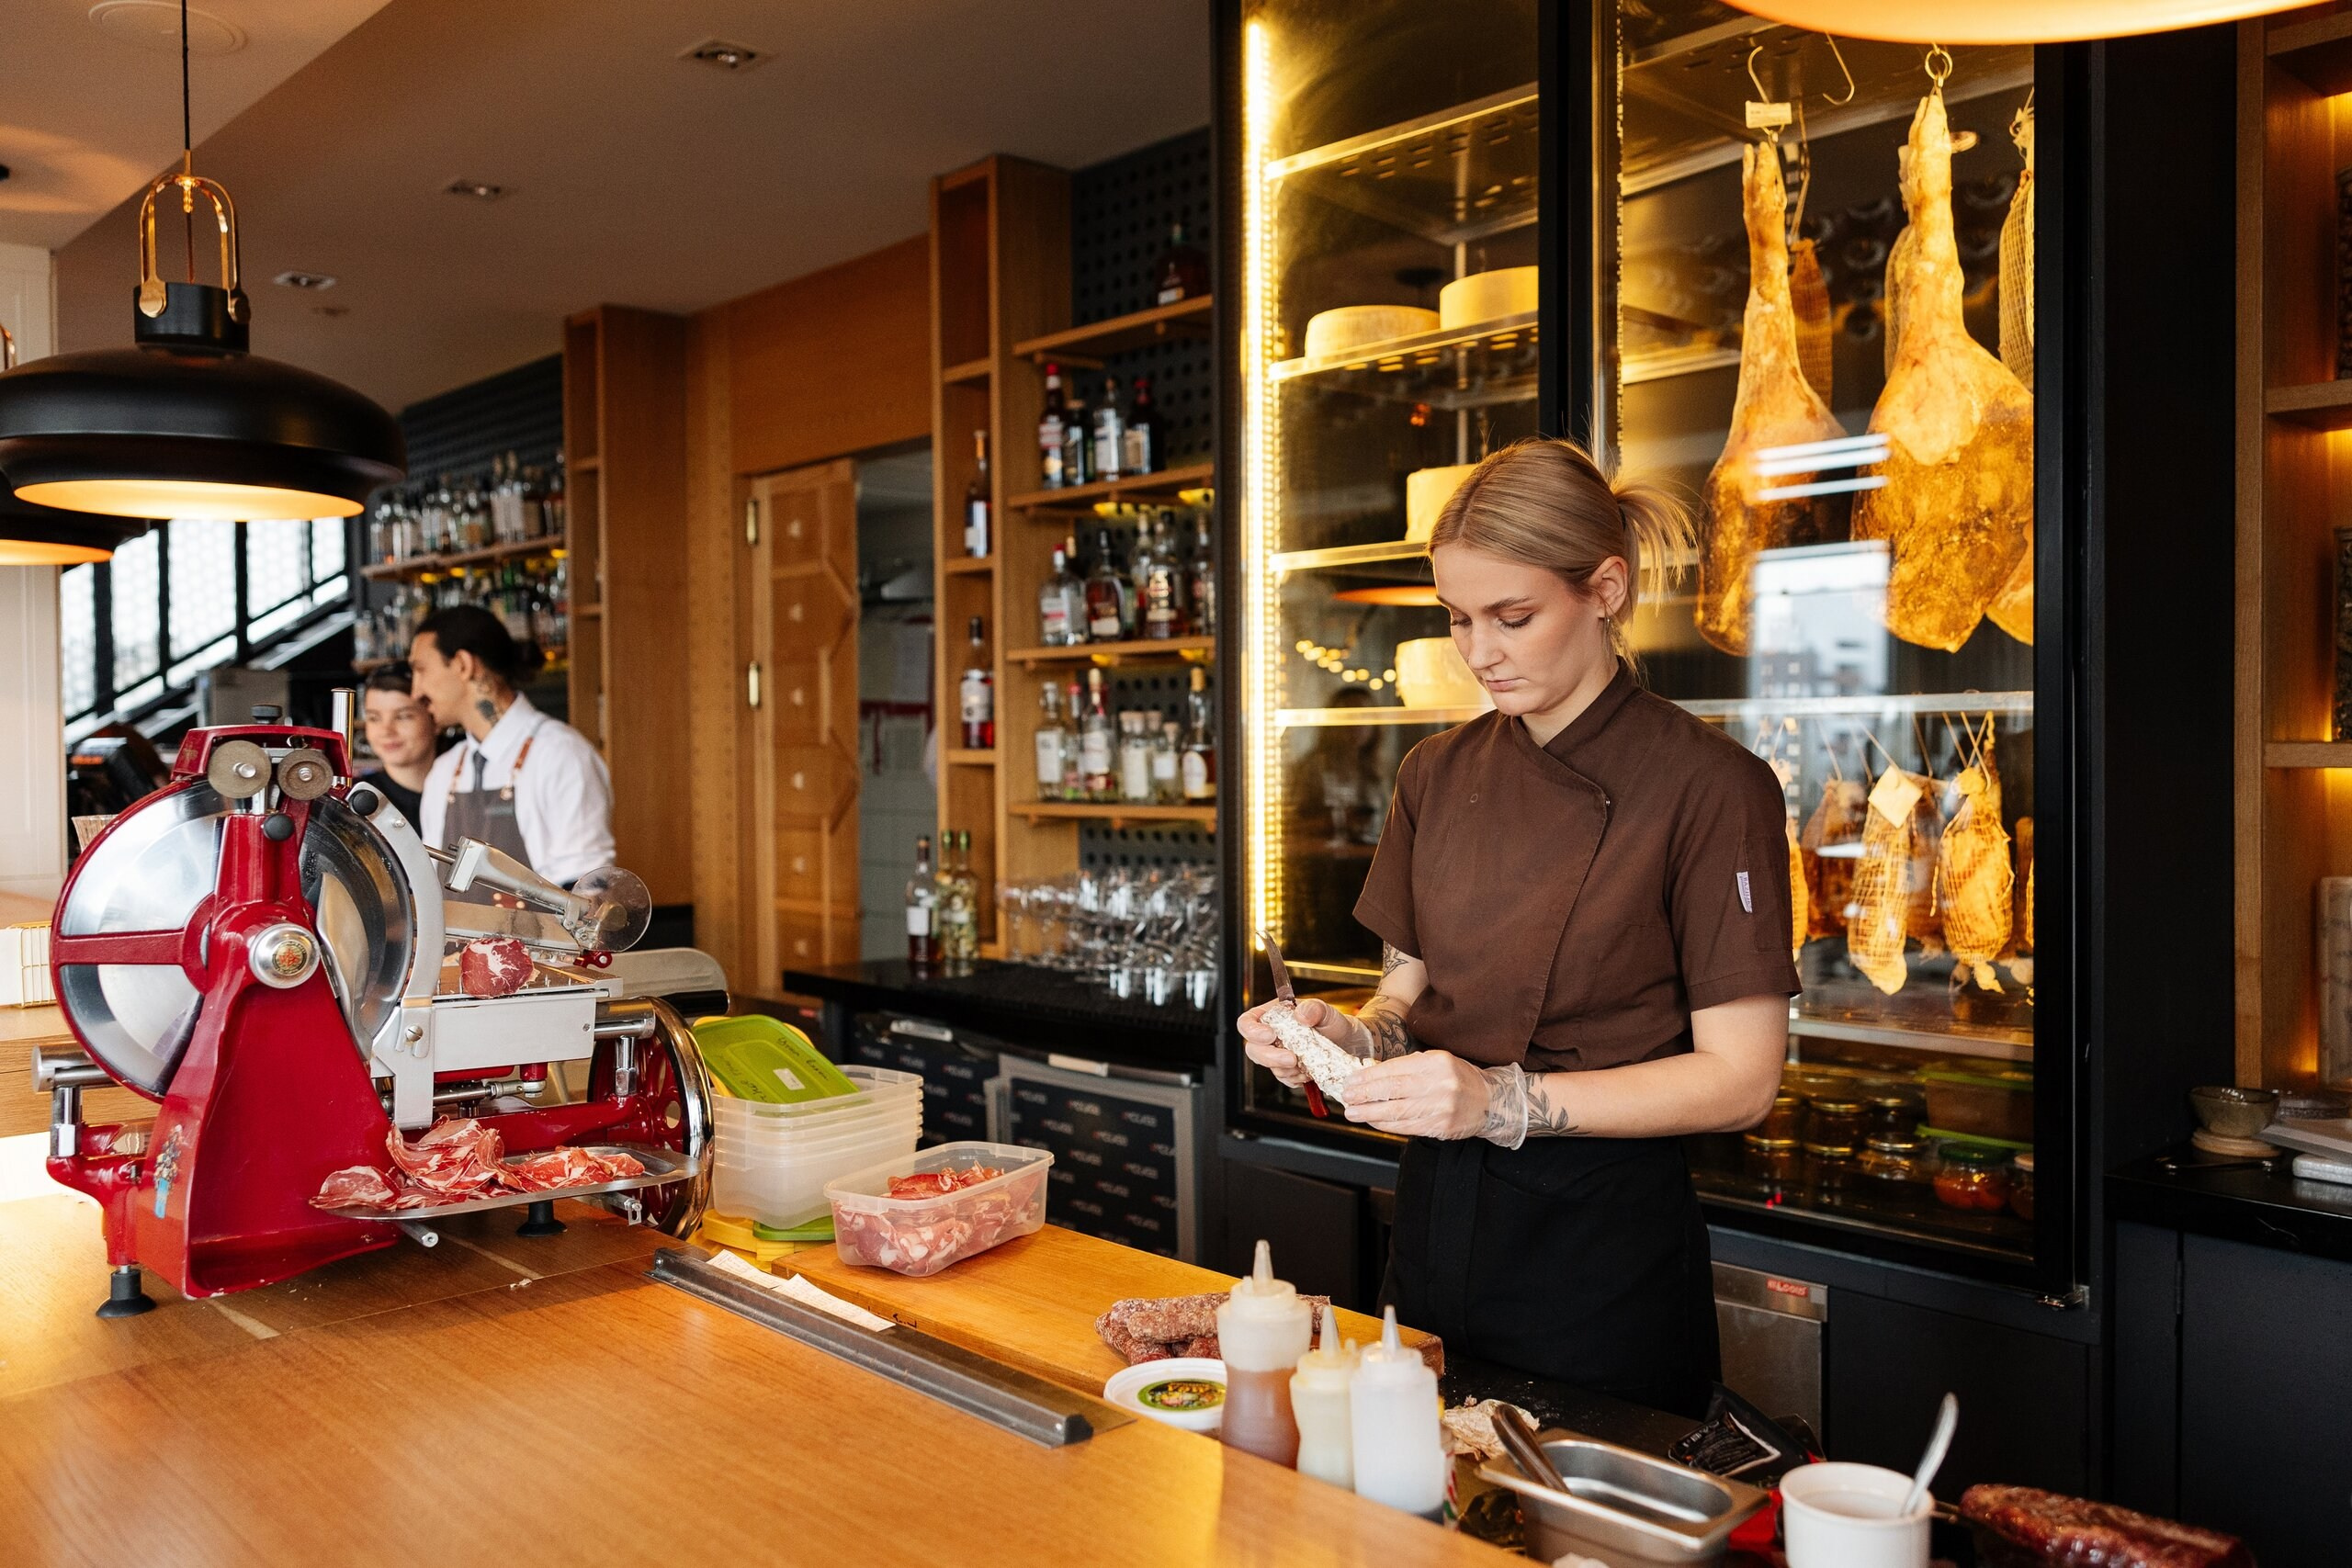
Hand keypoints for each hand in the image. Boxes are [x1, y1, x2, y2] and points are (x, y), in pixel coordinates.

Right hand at [1235, 997, 1366, 1088]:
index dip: (1252, 1031)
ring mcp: (1278, 1054)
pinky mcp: (1288, 1070)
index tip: (1270, 1035)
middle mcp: (1272, 1035)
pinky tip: (1308, 1072)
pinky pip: (1283, 1078)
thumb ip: (1314, 1008)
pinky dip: (1295, 1078)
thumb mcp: (1327, 1011)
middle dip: (1270, 1057)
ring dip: (1286, 1070)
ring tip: (1306, 1065)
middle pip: (1253, 1049)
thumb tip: (1300, 1015)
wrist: (1349, 1044)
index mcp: (1273, 1015)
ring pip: (1269, 1067)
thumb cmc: (1335, 1024)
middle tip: (1292, 1059)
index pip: (1247, 1022)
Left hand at [1341, 1050, 1495, 1139]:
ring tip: (1353, 1112)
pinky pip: (1406, 1127)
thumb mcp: (1437, 1062)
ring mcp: (1440, 1107)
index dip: (1369, 1076)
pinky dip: (1386, 1125)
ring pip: (1397, 1111)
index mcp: (1436, 1062)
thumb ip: (1409, 1067)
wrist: (1490, 1101)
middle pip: (1392, 1089)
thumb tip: (1372, 1074)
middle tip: (1347, 1096)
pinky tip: (1373, 1122)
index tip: (1352, 1079)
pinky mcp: (1441, 1126)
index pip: (1394, 1069)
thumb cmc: (1458, 1079)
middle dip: (1365, 1094)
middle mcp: (1439, 1083)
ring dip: (1370, 1113)